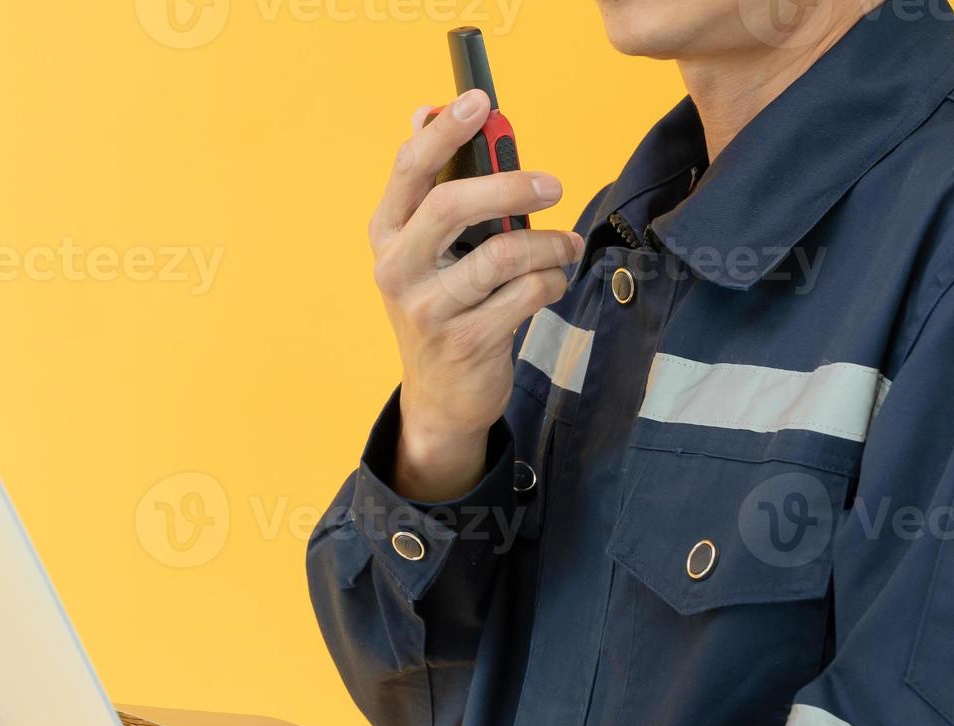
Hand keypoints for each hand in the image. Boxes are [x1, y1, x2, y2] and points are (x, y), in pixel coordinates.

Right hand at [371, 88, 583, 500]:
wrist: (441, 395)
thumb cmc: (443, 303)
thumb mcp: (428, 248)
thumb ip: (434, 185)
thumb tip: (426, 111)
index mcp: (387, 234)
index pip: (409, 170)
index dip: (444, 131)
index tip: (480, 101)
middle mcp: (398, 269)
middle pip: (451, 205)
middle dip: (510, 186)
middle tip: (553, 185)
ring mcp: (428, 309)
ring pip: (502, 254)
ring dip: (548, 245)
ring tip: (566, 246)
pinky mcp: (465, 342)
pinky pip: (526, 295)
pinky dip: (551, 283)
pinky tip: (552, 283)